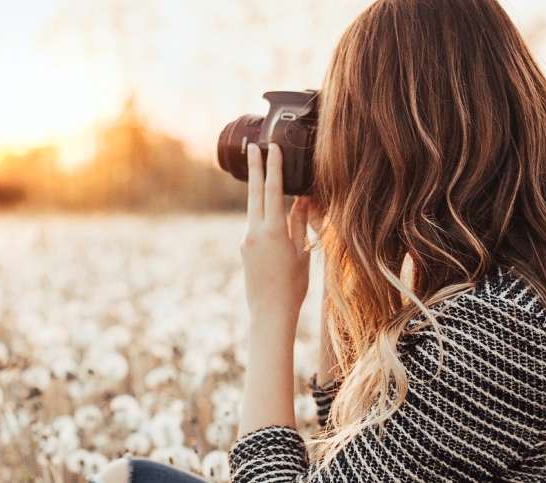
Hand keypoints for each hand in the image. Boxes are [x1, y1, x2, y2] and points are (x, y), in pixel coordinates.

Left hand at [240, 143, 312, 325]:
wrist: (269, 312)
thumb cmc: (293, 286)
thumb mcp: (301, 252)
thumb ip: (299, 223)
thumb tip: (301, 199)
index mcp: (273, 230)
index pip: (272, 190)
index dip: (273, 166)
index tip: (272, 147)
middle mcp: (254, 231)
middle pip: (254, 191)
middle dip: (254, 167)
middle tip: (252, 145)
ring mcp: (245, 239)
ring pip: (252, 207)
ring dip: (256, 187)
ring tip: (259, 168)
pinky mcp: (243, 247)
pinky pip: (253, 223)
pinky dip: (260, 211)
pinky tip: (268, 209)